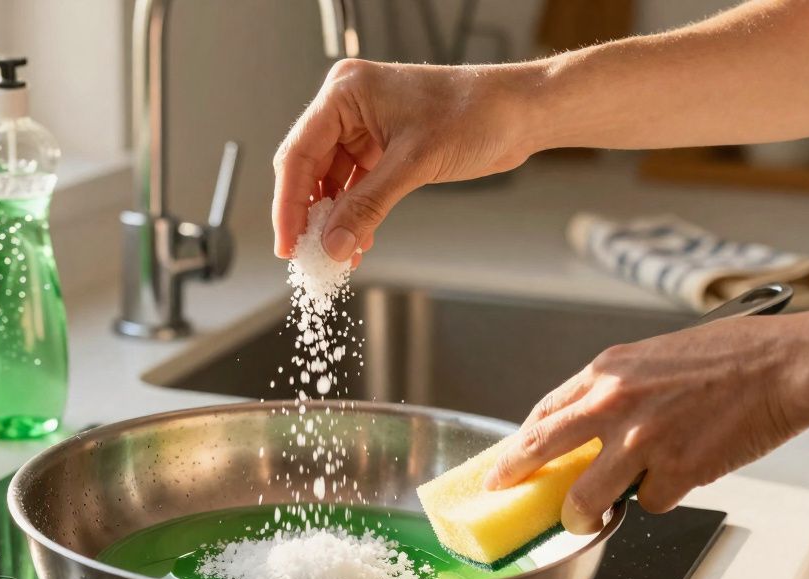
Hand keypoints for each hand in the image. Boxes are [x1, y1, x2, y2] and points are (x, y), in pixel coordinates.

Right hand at [273, 60, 532, 263]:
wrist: (520, 113)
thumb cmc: (476, 113)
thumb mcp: (415, 163)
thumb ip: (368, 207)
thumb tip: (333, 245)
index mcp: (346, 92)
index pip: (299, 153)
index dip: (288, 204)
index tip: (288, 243)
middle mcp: (349, 106)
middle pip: (309, 169)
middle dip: (310, 215)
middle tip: (308, 256)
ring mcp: (365, 127)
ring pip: (332, 182)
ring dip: (335, 221)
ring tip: (338, 256)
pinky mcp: (384, 146)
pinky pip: (356, 186)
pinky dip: (356, 215)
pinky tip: (358, 243)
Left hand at [482, 314, 808, 534]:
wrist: (783, 365)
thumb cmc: (728, 357)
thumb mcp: (651, 358)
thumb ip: (614, 391)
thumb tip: (587, 428)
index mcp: (606, 371)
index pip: (544, 412)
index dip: (520, 442)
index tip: (508, 459)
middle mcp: (614, 402)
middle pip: (541, 450)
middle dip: (516, 477)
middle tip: (504, 493)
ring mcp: (642, 440)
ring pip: (587, 498)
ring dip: (586, 513)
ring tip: (589, 517)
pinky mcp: (675, 471)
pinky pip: (649, 503)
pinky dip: (660, 496)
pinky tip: (682, 473)